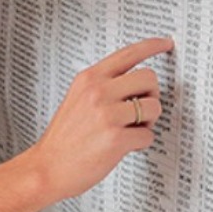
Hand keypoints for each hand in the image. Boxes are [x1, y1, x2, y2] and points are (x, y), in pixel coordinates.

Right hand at [30, 37, 172, 201]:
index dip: (152, 46)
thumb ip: (102, 87)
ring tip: (129, 130)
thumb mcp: (77, 99)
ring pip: (154, 106)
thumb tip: (137, 84)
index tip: (166, 44)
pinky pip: (148, 135)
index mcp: (88, 78)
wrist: (47, 167)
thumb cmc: (64, 138)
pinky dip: (140, 143)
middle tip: (140, 110)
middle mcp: (98, 91)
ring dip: (147, 121)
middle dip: (151, 95)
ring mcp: (107, 114)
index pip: (127, 53)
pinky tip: (123, 146)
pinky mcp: (116, 138)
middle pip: (149, 77)